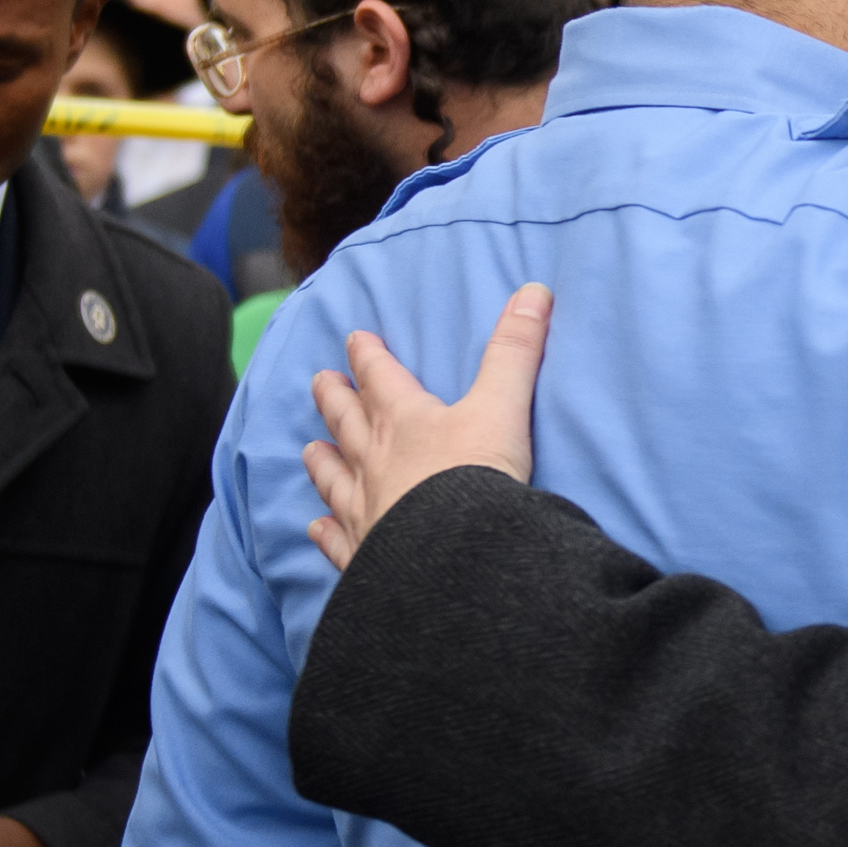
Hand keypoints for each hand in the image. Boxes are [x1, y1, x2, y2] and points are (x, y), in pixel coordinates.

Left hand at [302, 284, 550, 572]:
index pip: (379, 378)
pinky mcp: (364, 553)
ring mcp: (364, 509)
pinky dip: (326, 531)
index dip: (368, 356)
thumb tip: (535, 291)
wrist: (455, 555)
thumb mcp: (503, 406)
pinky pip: (338, 539)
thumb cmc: (475, 476)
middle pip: (347, 422)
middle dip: (335, 399)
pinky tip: (316, 527)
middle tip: (321, 381)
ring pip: (335, 478)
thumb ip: (515, 351)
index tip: (355, 339)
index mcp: (404, 420)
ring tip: (312, 448)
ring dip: (323, 460)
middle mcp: (374, 461)